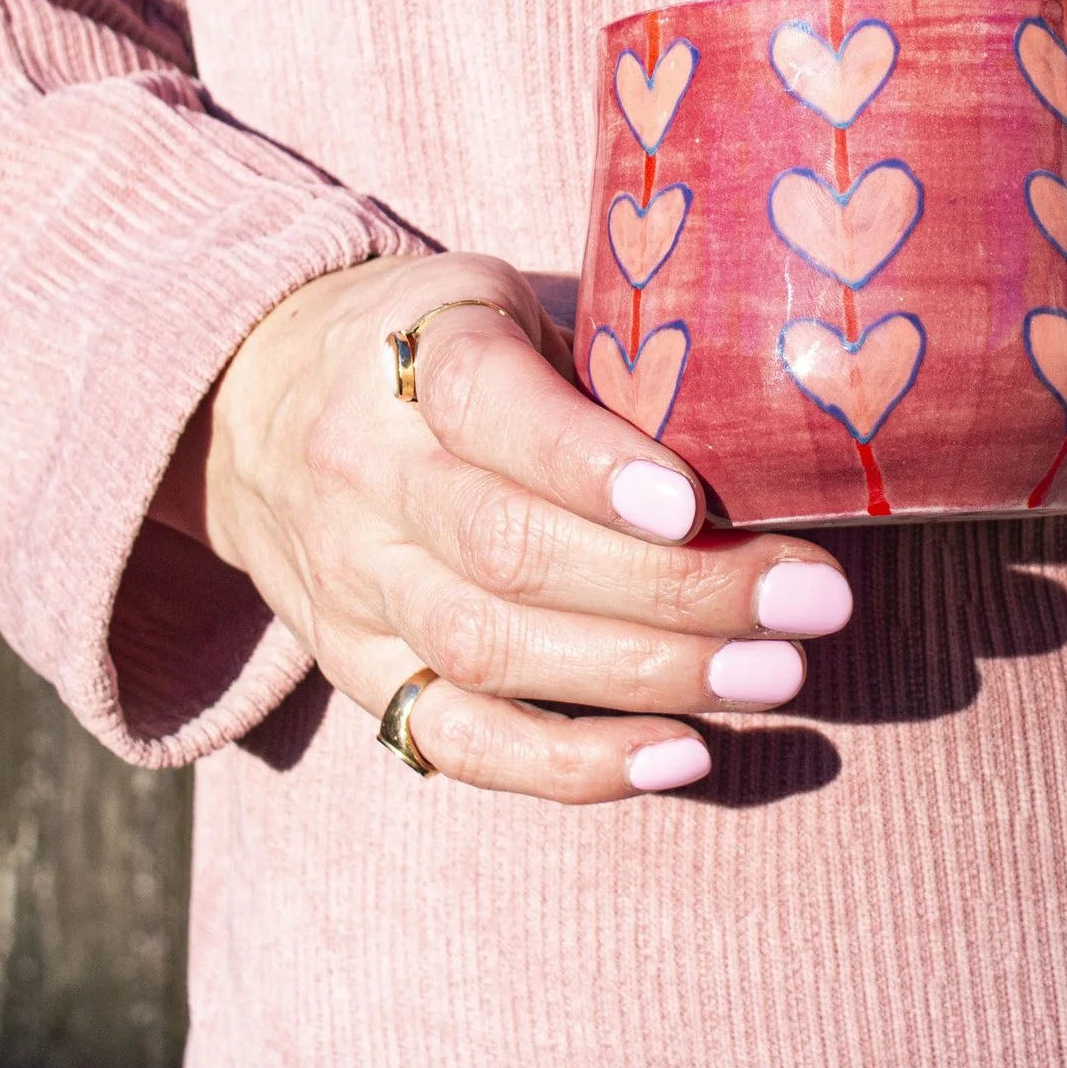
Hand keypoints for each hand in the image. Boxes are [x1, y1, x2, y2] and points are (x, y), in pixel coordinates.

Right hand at [148, 252, 853, 798]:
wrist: (256, 401)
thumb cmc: (443, 346)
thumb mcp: (505, 301)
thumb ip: (600, 357)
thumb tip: (778, 434)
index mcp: (408, 356)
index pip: (487, 403)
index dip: (589, 462)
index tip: (692, 503)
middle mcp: (364, 475)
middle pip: (510, 548)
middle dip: (676, 587)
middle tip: (810, 599)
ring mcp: (351, 585)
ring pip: (493, 650)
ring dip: (651, 675)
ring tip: (777, 672)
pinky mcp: (357, 672)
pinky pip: (458, 740)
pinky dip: (572, 766)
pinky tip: (683, 755)